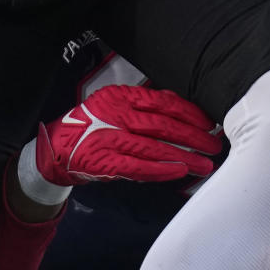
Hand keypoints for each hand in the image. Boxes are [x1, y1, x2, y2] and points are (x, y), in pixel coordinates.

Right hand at [36, 83, 222, 185]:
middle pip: (162, 125)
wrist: (56, 148)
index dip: (189, 113)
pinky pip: (138, 167)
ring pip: (154, 147)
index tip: (209, 122)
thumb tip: (180, 108)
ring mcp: (108, 139)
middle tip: (214, 145)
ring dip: (183, 157)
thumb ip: (143, 105)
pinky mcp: (104, 162)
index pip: (162, 102)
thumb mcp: (114, 105)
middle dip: (192, 136)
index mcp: (120, 97)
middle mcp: (115, 115)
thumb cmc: (91, 126)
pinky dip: (161, 170)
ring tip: (204, 165)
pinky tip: (179, 172)